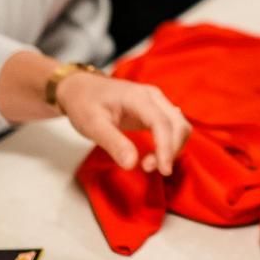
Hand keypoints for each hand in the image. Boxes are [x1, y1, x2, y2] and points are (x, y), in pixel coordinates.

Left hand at [57, 70, 192, 174]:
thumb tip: (131, 164)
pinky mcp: (156, 110)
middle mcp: (153, 97)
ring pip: (179, 126)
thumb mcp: (92, 125)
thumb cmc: (84, 103)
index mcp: (137, 97)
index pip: (162, 123)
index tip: (163, 171)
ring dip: (172, 148)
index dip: (166, 148)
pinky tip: (155, 155)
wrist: (80, 88)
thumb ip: (113, 143)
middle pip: (178, 124)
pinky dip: (170, 144)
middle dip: (170, 150)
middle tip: (146, 167)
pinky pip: (173, 127)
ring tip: (148, 163)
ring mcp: (157, 102)